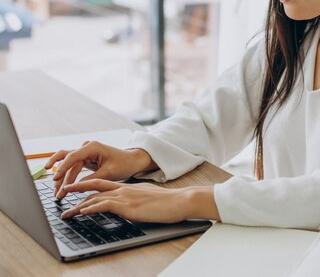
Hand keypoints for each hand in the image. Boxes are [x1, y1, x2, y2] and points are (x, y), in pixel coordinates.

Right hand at [45, 141, 155, 198]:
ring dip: (62, 179)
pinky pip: (72, 167)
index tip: (55, 179)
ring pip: (67, 165)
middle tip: (57, 193)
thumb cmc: (124, 164)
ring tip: (57, 193)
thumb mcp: (109, 173)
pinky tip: (61, 187)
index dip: (62, 168)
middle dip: (61, 178)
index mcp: (93, 147)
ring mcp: (85, 152)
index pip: (72, 156)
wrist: (132, 161)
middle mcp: (86, 147)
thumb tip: (75, 188)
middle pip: (68, 162)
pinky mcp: (85, 159)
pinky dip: (67, 177)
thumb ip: (91, 179)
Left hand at [60, 179, 192, 222]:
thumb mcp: (149, 198)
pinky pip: (104, 205)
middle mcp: (124, 189)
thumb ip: (137, 200)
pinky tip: (82, 211)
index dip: (88, 186)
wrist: (180, 201)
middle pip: (95, 186)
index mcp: (129, 187)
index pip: (104, 185)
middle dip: (77, 189)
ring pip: (95, 197)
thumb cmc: (169, 202)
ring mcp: (125, 196)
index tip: (77, 190)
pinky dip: (91, 208)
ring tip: (66, 212)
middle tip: (63, 192)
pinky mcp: (128, 205)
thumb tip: (132, 206)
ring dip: (78, 206)